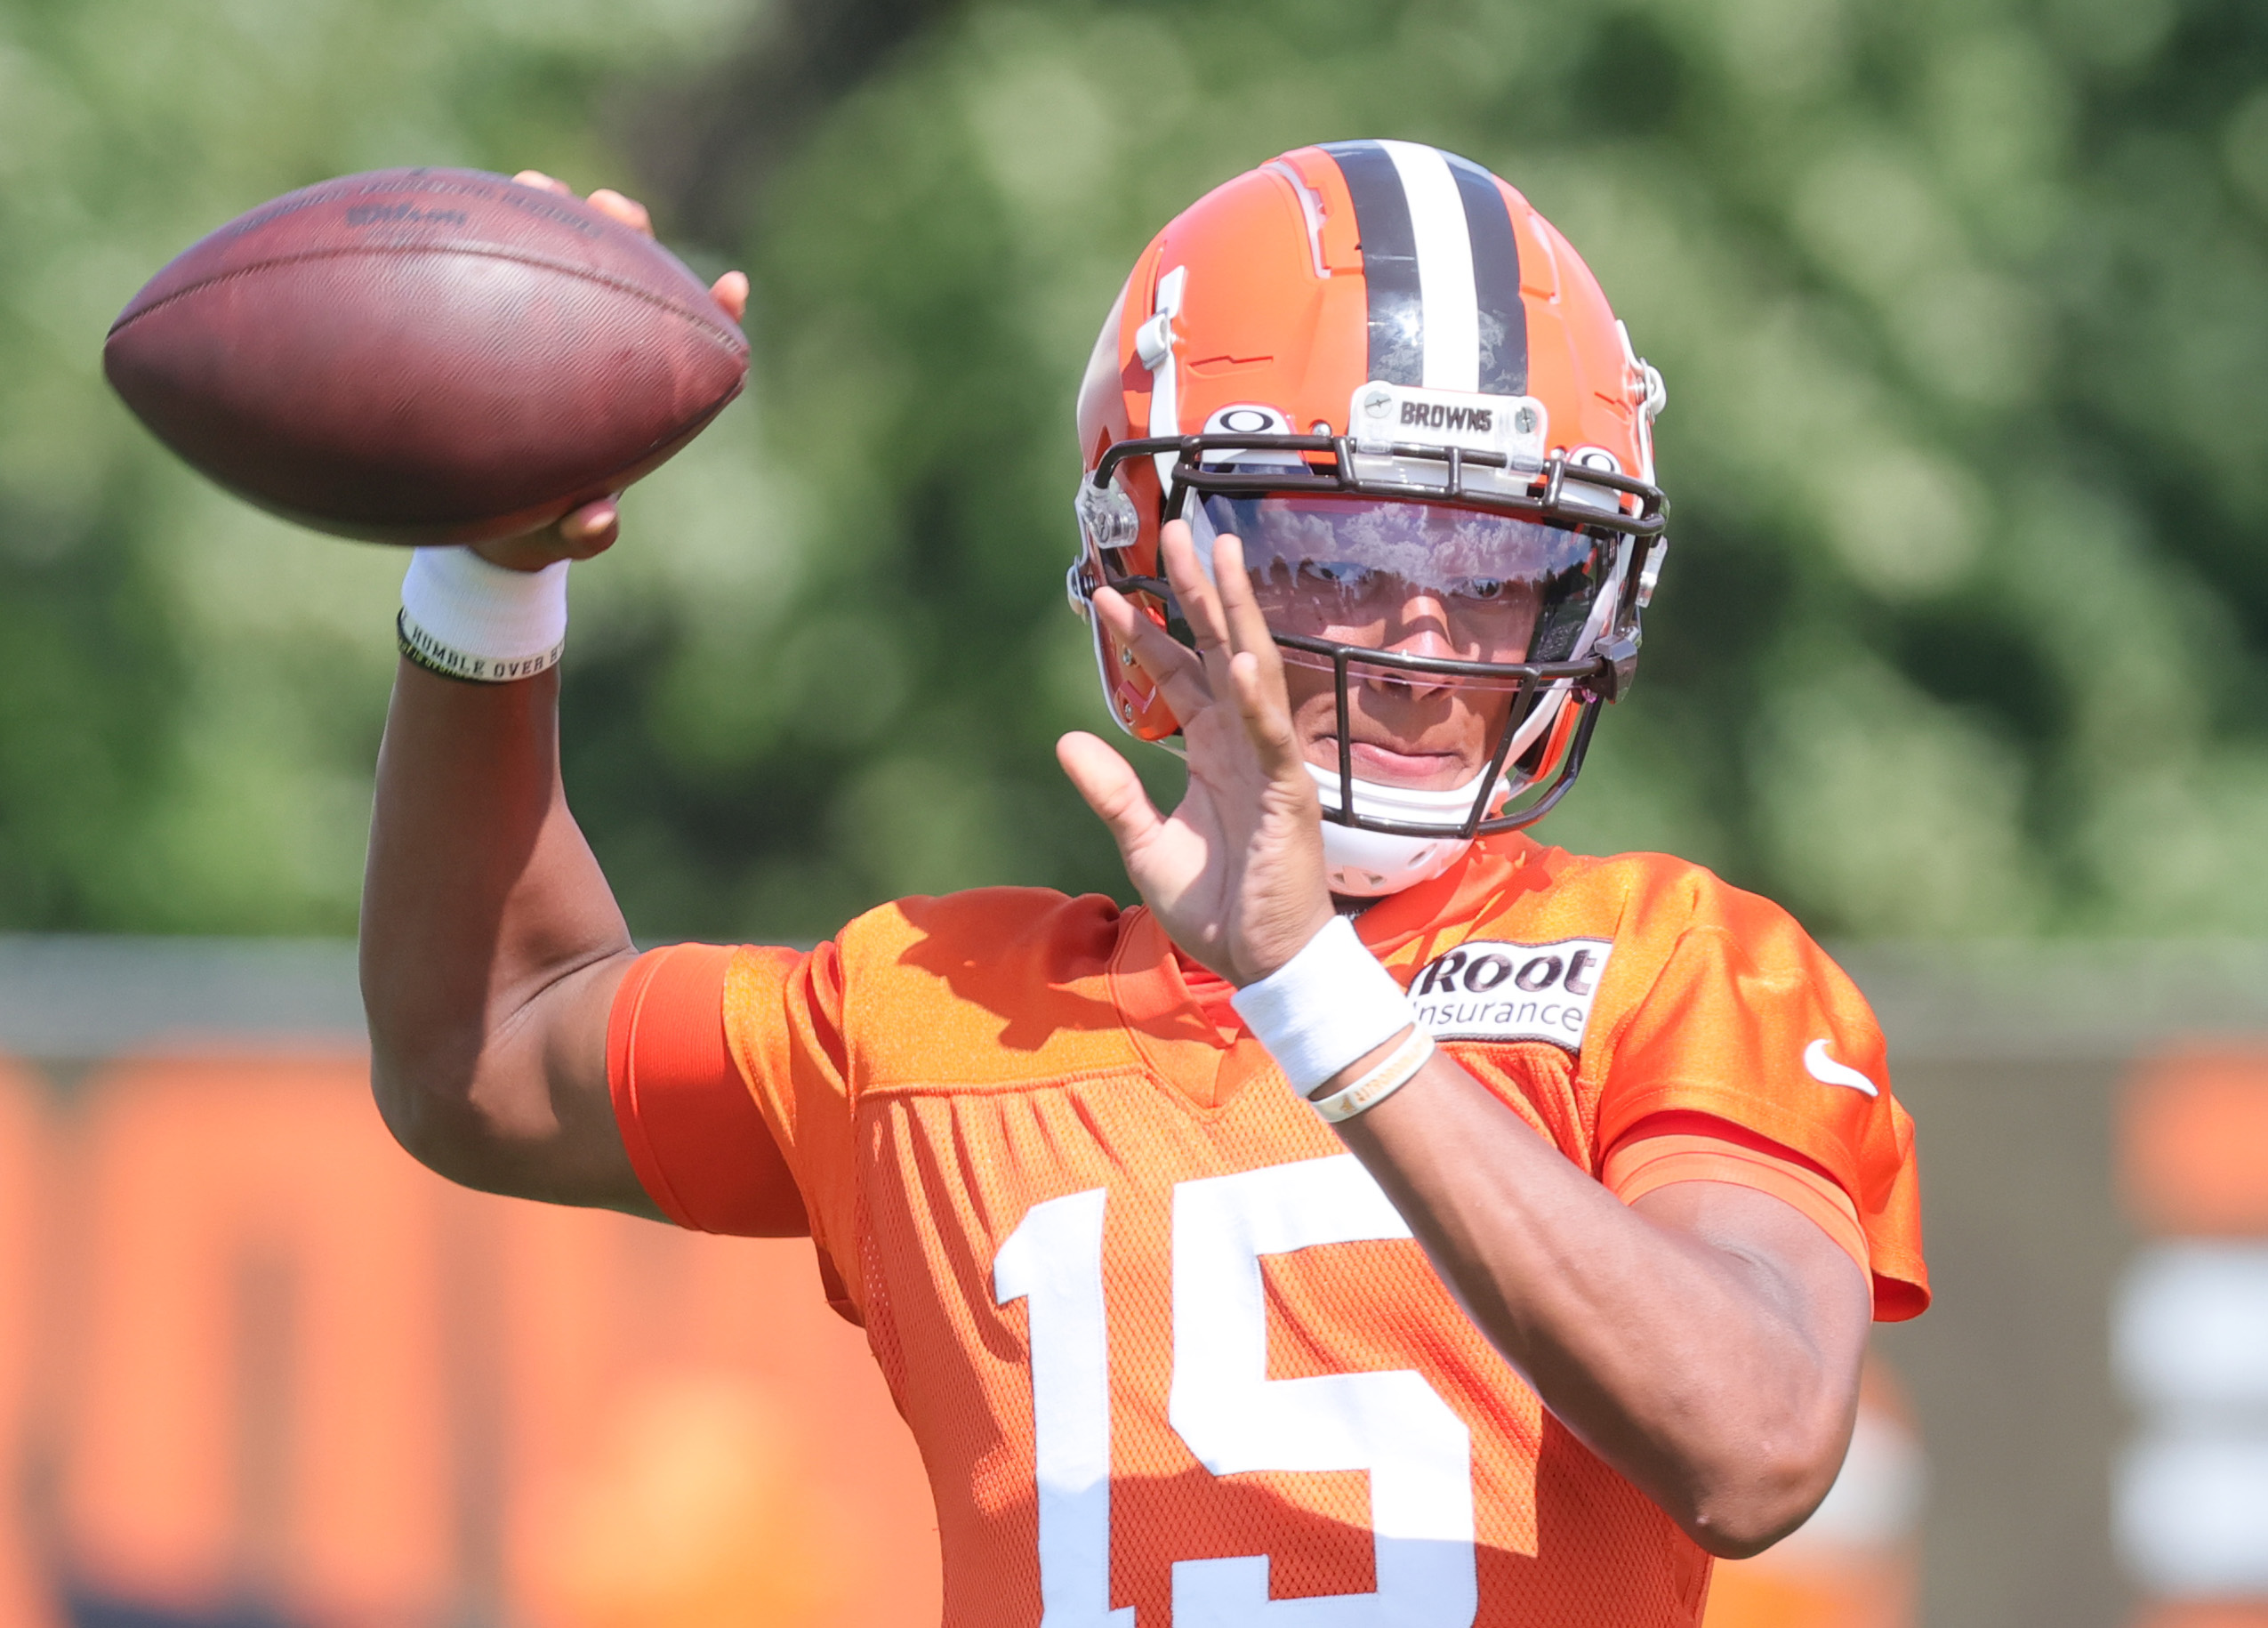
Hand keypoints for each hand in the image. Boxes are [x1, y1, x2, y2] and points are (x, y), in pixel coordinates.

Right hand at [472, 171, 750, 573]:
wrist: (481, 523)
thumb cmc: (537, 525)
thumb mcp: (555, 534)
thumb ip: (579, 534)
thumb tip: (597, 522)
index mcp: (640, 400)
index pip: (692, 350)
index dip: (716, 316)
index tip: (732, 286)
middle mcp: (604, 356)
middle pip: (632, 284)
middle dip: (631, 239)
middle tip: (613, 208)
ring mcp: (553, 334)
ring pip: (566, 263)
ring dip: (559, 219)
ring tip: (538, 185)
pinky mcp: (501, 323)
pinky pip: (498, 273)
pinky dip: (491, 239)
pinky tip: (467, 206)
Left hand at [1058, 519, 1335, 984]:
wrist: (1262, 963)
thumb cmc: (1218, 909)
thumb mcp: (1145, 845)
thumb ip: (1112, 792)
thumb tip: (1065, 739)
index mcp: (1214, 751)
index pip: (1178, 675)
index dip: (1146, 632)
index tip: (1110, 592)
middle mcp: (1244, 744)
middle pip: (1219, 650)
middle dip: (1197, 592)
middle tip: (1173, 533)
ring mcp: (1270, 763)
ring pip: (1253, 671)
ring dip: (1236, 615)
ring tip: (1221, 557)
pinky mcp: (1288, 794)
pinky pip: (1271, 738)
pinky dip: (1256, 699)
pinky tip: (1239, 660)